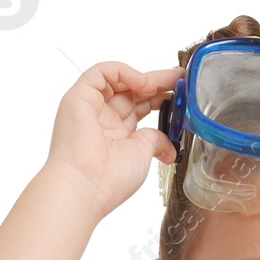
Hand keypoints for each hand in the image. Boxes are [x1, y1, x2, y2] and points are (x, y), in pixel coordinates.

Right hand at [44, 61, 182, 220]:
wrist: (86, 186)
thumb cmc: (110, 179)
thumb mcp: (142, 155)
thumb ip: (155, 140)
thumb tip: (168, 145)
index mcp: (117, 134)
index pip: (140, 106)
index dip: (160, 97)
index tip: (181, 93)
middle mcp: (103, 119)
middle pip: (132, 91)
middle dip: (157, 83)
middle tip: (180, 78)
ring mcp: (90, 106)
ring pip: (117, 79)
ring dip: (144, 77)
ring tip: (166, 82)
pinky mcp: (79, 96)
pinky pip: (101, 72)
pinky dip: (123, 72)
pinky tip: (143, 83)